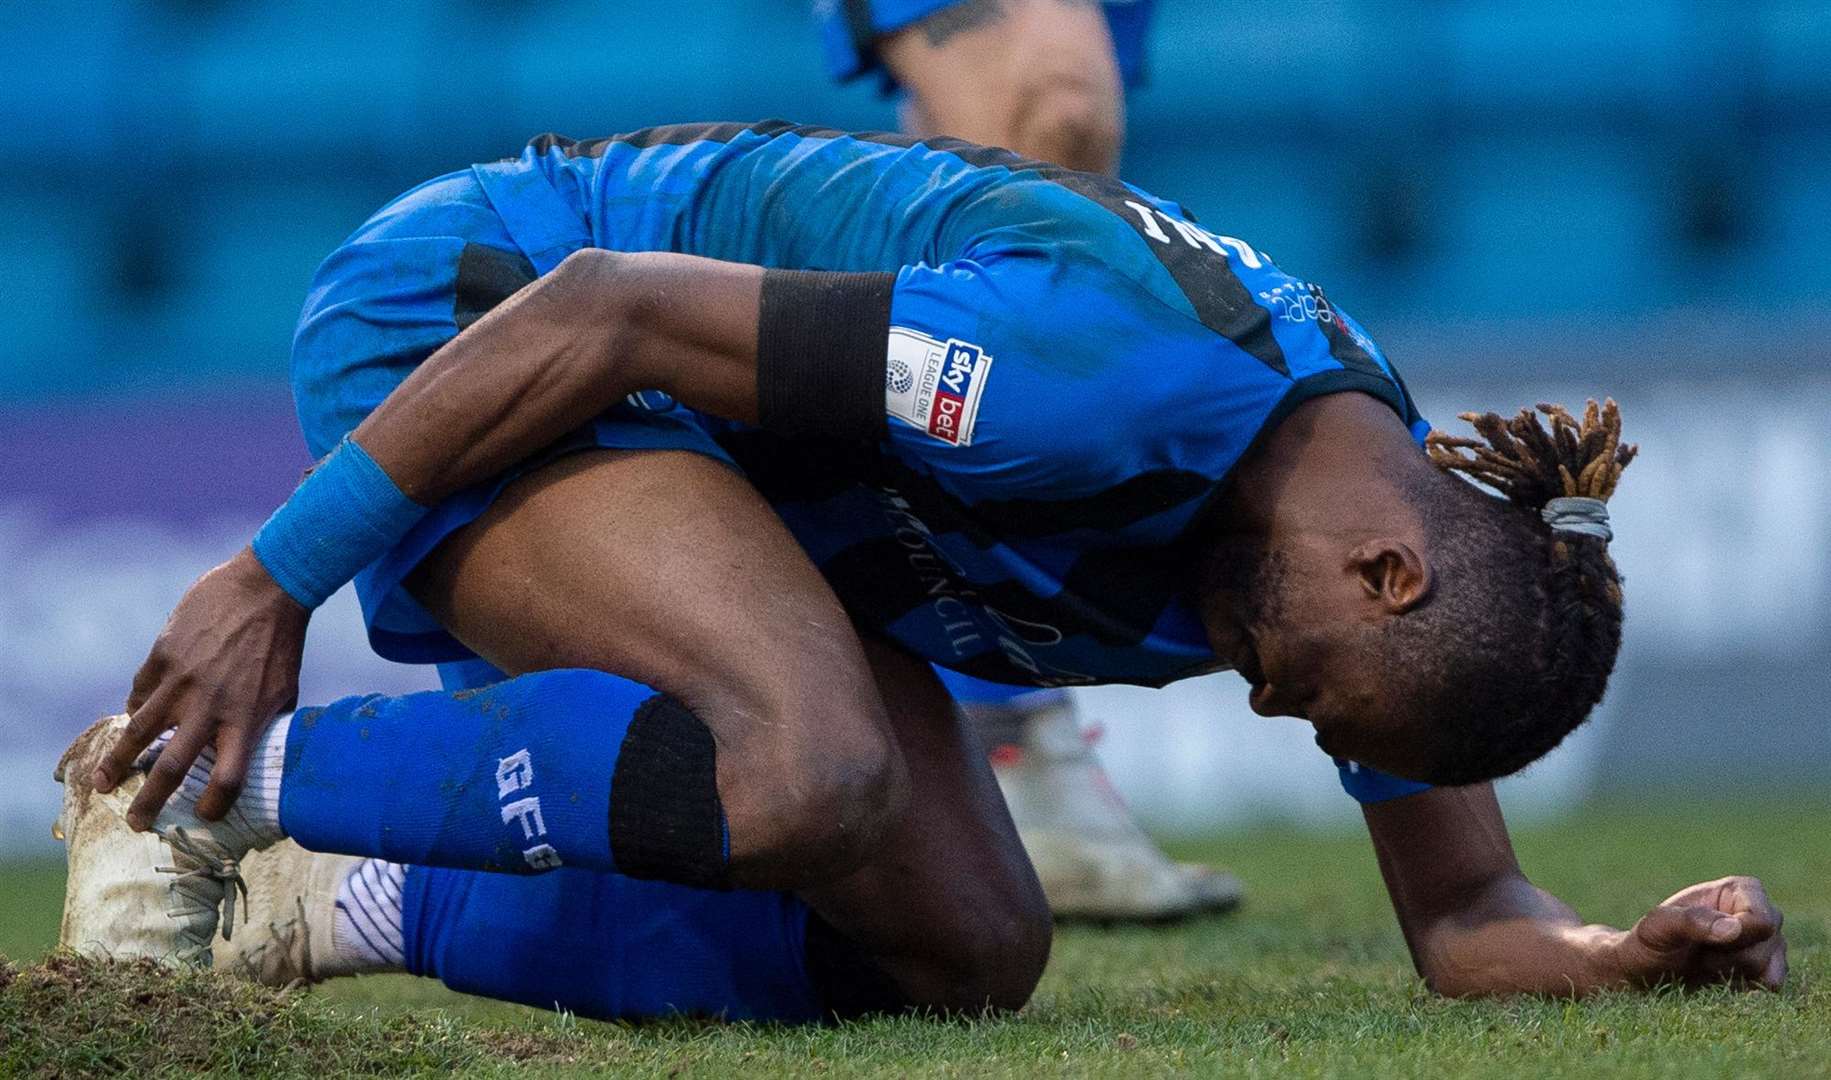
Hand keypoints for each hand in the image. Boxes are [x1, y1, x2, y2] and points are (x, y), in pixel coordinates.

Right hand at [93, 547, 308, 829]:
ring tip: (102, 782)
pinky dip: (136, 708)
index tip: (203, 818)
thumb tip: (254, 754)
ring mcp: (181, 680)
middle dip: (150, 801)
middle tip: (135, 823)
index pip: (229, 778)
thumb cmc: (282, 644)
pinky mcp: (163, 655)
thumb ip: (263, 724)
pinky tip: (132, 719)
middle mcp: (210, 705)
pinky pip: (140, 691)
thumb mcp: (284, 691)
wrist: (268, 588)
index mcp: (246, 719)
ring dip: (117, 762)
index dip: (215, 805)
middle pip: (173, 766)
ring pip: (139, 731)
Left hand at [1605, 876, 1785, 990]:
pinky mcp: (1766, 970)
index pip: (1762, 918)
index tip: (1706, 942)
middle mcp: (1760, 913)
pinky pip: (1772, 986)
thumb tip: (1734, 929)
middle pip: (1769, 944)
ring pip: (1773, 968)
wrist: (1646, 973)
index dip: (1738, 937)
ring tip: (1706, 965)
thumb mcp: (1657, 927)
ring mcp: (1767, 943)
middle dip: (1732, 957)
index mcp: (1738, 889)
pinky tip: (1721, 983)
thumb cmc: (1649, 943)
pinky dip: (1746, 989)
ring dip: (1735, 974)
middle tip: (1700, 955)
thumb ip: (1690, 921)